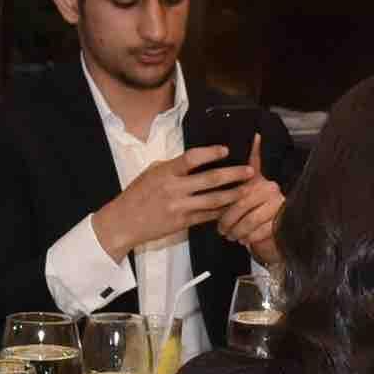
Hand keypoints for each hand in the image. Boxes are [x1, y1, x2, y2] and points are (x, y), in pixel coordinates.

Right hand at [92, 146, 251, 258]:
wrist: (124, 222)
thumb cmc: (137, 194)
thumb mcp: (151, 173)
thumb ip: (173, 167)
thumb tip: (196, 159)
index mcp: (166, 172)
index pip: (192, 158)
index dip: (211, 153)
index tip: (226, 150)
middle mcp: (174, 189)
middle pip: (210, 180)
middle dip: (234, 175)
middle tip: (250, 171)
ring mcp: (179, 207)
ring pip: (214, 201)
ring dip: (233, 195)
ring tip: (248, 190)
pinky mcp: (183, 223)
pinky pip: (207, 216)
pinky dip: (222, 211)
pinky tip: (233, 206)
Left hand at [209, 171, 285, 256]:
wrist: (277, 224)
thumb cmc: (256, 207)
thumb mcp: (248, 192)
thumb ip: (241, 178)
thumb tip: (242, 155)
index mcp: (260, 180)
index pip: (237, 193)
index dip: (225, 208)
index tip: (217, 220)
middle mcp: (272, 190)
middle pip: (242, 205)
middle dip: (228, 221)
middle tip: (222, 231)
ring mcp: (279, 205)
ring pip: (251, 220)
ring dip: (238, 231)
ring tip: (232, 236)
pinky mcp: (283, 220)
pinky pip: (262, 231)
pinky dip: (250, 237)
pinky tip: (244, 240)